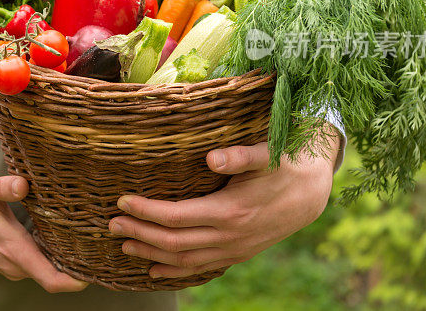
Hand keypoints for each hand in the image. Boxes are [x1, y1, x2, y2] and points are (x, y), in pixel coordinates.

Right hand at [0, 175, 87, 291]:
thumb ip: (5, 187)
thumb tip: (23, 184)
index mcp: (15, 250)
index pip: (52, 280)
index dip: (76, 281)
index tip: (96, 270)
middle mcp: (15, 264)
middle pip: (54, 277)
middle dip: (77, 268)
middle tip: (100, 248)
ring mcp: (11, 265)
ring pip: (46, 272)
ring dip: (64, 262)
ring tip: (85, 241)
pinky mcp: (9, 261)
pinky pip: (36, 266)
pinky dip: (51, 258)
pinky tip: (61, 239)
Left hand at [108, 131, 339, 278]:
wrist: (314, 193)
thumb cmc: (287, 165)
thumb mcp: (268, 154)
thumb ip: (240, 156)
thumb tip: (212, 158)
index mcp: (230, 211)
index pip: (176, 217)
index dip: (146, 211)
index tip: (122, 201)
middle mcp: (229, 236)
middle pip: (173, 243)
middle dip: (139, 234)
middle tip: (111, 224)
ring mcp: (233, 250)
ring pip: (184, 261)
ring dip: (151, 255)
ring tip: (124, 246)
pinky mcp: (237, 254)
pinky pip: (201, 269)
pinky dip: (175, 272)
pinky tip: (155, 271)